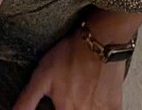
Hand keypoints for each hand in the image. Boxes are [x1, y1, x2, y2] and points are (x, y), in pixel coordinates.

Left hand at [11, 25, 126, 109]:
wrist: (102, 39)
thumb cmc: (71, 54)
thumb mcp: (42, 75)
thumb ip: (27, 100)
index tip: (57, 107)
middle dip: (69, 108)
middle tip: (67, 100)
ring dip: (83, 108)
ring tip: (79, 98)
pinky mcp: (114, 105)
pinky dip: (100, 109)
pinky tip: (94, 101)